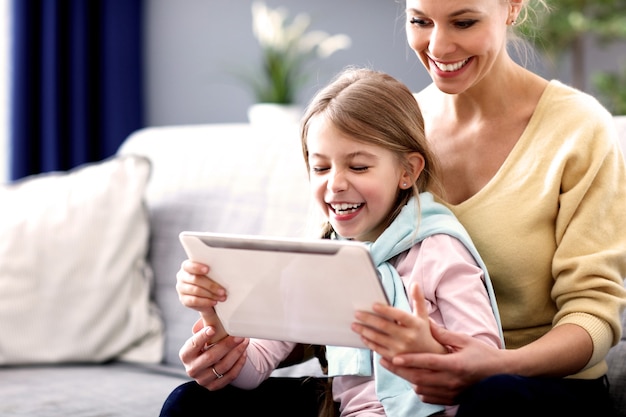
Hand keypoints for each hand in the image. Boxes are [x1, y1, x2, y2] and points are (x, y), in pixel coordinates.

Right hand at [176, 260, 225, 315]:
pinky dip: (206, 302)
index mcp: (187, 267)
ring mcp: (181, 289)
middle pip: (195, 280)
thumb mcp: (210, 273)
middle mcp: (182, 277)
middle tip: (223, 291)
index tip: (207, 269)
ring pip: (196, 290)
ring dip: (211, 294)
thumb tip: (225, 271)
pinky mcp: (184, 300)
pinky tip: (214, 302)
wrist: (205, 296)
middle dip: (211, 285)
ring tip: (222, 297)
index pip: (189, 265)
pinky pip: (195, 301)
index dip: (197, 267)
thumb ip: (212, 270)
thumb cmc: (209, 279)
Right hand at [180, 319, 249, 390]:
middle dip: (227, 345)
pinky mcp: (214, 387)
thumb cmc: (207, 344)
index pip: (193, 345)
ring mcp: (203, 380)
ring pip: (223, 366)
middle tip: (239, 335)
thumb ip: (205, 323)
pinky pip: (230, 376)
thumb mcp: (202, 334)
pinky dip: (239, 363)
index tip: (213, 328)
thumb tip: (210, 307)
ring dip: (236, 352)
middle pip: (211, 356)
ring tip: (245, 341)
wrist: (210, 363)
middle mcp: (192, 369)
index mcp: (186, 354)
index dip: (202, 337)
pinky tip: (244, 353)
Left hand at [352, 283, 445, 357]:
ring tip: (354, 325)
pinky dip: (368, 342)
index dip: (386, 310)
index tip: (373, 305)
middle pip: (385, 326)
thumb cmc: (422, 332)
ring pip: (378, 338)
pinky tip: (362, 335)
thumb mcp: (423, 316)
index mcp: (415, 324)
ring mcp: (401, 349)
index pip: (399, 315)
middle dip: (369, 319)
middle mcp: (408, 337)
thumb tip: (414, 283)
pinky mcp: (394, 358)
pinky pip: (378, 349)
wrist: (429, 356)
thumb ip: (418, 300)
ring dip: (364, 331)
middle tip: (357, 313)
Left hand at [380, 322, 502, 404]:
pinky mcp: (451, 400)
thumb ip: (443, 334)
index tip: (394, 357)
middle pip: (419, 377)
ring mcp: (451, 392)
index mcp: (455, 365)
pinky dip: (418, 388)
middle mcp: (452, 381)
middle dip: (399, 370)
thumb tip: (426, 322)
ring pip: (421, 388)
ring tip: (394, 367)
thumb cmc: (483, 354)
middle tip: (383, 361)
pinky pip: (428, 397)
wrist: (502, 374)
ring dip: (406, 378)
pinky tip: (413, 379)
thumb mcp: (464, 340)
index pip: (428, 363)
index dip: (410, 360)